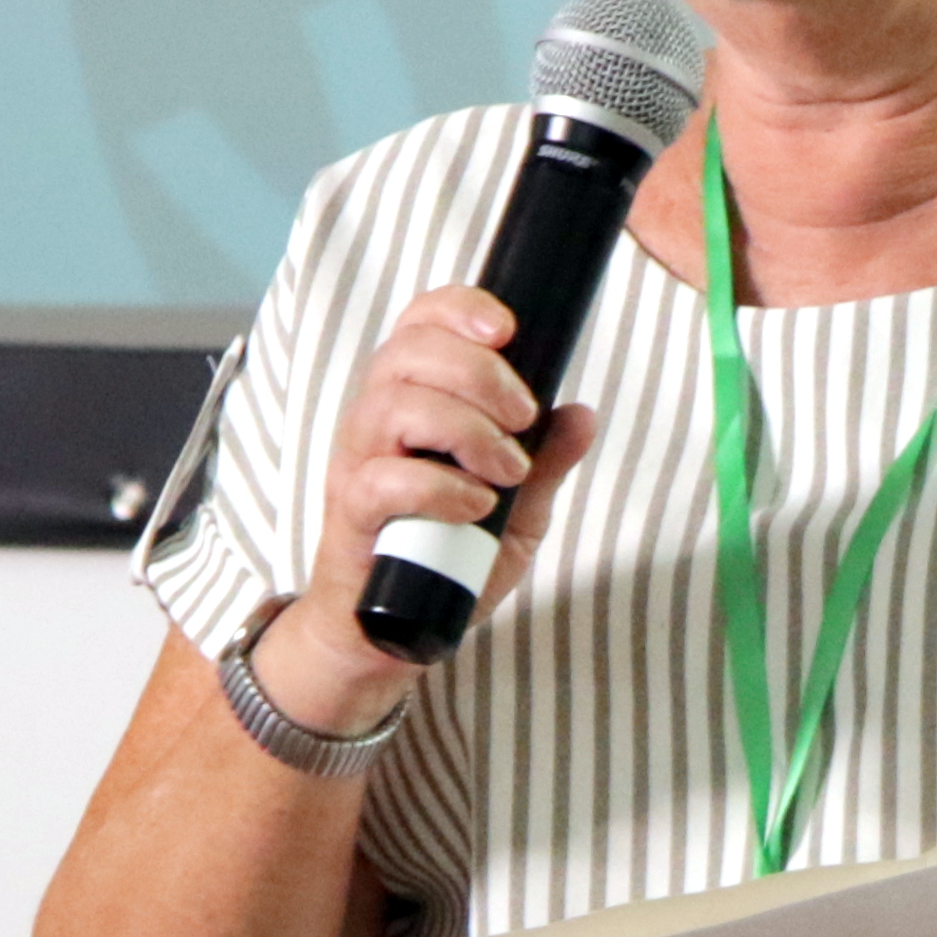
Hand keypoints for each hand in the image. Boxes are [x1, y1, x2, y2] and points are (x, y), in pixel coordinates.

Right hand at [271, 287, 603, 729]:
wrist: (394, 627)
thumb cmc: (448, 556)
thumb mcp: (516, 509)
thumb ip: (546, 462)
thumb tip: (583, 414)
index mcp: (412, 396)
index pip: (421, 321)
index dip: (461, 310)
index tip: (508, 330)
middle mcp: (377, 417)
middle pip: (411, 352)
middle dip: (481, 373)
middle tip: (524, 418)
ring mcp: (358, 462)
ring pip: (397, 405)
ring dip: (467, 429)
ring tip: (506, 470)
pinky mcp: (352, 512)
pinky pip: (383, 479)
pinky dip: (440, 487)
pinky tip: (477, 506)